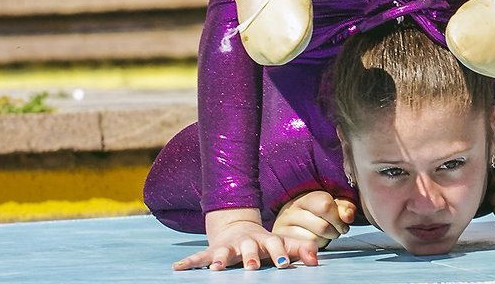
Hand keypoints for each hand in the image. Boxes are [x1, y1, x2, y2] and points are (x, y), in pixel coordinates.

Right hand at [172, 208, 317, 270]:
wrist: (236, 225)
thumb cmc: (263, 242)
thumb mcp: (281, 242)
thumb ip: (300, 248)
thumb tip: (317, 260)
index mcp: (265, 240)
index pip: (275, 244)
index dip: (280, 253)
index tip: (283, 264)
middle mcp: (247, 242)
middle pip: (249, 249)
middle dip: (250, 257)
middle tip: (251, 267)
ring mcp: (229, 246)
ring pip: (224, 252)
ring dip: (220, 259)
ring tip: (216, 267)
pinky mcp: (212, 250)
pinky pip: (199, 257)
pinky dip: (189, 262)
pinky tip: (177, 268)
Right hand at [273, 190, 356, 247]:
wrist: (287, 220)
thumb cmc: (313, 212)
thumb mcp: (329, 204)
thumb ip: (343, 207)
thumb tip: (348, 216)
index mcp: (305, 196)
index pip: (326, 205)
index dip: (339, 217)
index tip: (344, 223)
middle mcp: (291, 209)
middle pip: (323, 226)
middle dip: (334, 232)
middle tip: (334, 230)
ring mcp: (283, 226)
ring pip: (314, 241)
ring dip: (324, 241)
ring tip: (322, 236)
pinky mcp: (280, 242)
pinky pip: (299, 249)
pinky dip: (309, 250)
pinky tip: (307, 246)